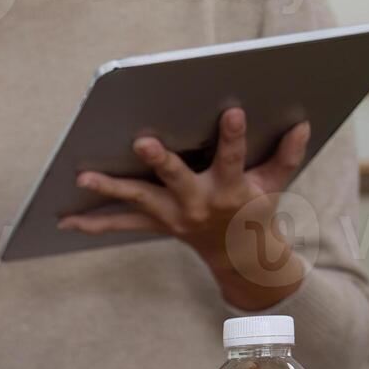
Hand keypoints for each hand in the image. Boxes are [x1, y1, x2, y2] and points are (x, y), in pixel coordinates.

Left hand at [61, 108, 311, 311]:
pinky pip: (121, 225)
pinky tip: (66, 221)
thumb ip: (287, 154)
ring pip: (139, 200)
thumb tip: (303, 123)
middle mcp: (198, 202)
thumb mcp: (276, 184)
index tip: (231, 112)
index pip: (234, 157)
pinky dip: (94, 223)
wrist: (240, 256)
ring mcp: (173, 215)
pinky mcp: (157, 224)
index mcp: (230, 188)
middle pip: (176, 178)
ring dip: (110, 188)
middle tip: (142, 142)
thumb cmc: (256, 210)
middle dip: (160, 161)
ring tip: (83, 176)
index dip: (232, 136)